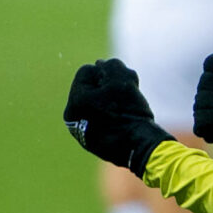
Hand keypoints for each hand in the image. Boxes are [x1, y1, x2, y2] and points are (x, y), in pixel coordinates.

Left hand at [64, 58, 173, 176]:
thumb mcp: (122, 79)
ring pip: (95, 103)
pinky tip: (124, 121)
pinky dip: (111, 115)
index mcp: (75, 101)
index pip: (87, 72)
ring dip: (110, 100)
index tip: (121, 84)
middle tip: (124, 95)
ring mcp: (81, 131)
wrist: (139, 147)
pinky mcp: (92, 142)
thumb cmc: (129, 112)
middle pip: (90, 88)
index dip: (107, 72)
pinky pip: (99, 119)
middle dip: (108, 86)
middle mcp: (73, 117)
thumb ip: (110, 66)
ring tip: (127, 109)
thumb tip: (101, 65)